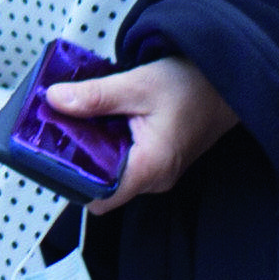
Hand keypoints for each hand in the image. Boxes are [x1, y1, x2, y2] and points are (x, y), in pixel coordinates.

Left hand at [42, 57, 234, 205]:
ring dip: (93, 151)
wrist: (228, 82)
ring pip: (112, 173)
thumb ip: (95, 95)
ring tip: (78, 121)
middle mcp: (155, 178)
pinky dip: (109, 145)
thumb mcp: (139, 83)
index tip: (50, 155)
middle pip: (101, 186)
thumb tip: (55, 100)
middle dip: (77, 161)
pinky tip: (102, 121)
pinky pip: (124, 162)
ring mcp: (158, 172)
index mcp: (150, 167)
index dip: (71, 180)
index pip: (99, 197)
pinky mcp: (158, 161)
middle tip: (58, 130)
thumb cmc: (194, 84)